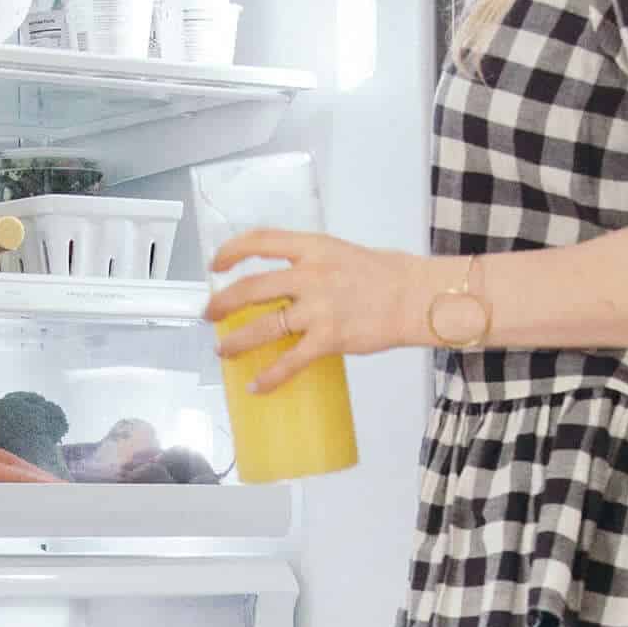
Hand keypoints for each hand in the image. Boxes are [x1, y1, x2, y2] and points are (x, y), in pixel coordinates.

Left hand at [203, 228, 433, 391]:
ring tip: (223, 350)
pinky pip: (291, 361)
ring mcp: (319, 308)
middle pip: (251, 288)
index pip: (260, 240)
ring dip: (237, 341)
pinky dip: (270, 376)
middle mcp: (312, 275)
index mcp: (313, 248)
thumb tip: (283, 286)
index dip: (231, 251)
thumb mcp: (342, 254)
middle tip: (210, 315)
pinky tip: (256, 386)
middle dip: (223, 303)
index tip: (215, 264)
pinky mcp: (330, 338)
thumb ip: (311, 265)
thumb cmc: (386, 275)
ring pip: (264, 327)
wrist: (417, 297)